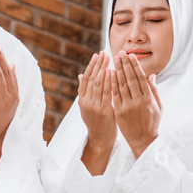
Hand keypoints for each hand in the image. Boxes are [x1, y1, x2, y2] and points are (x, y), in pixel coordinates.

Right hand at [78, 52, 115, 175]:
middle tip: (104, 52)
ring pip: (97, 84)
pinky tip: (112, 72)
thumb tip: (80, 75)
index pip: (85, 79)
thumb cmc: (98, 123)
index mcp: (82, 100)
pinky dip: (108, 81)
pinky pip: (105, 93)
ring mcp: (93, 107)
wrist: (100, 141)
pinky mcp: (102, 111)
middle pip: (91, 79)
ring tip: (109, 58)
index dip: (91, 66)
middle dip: (98, 64)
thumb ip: (85, 92)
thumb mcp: (89, 107)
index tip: (97, 55)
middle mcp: (85, 102)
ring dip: (103, 69)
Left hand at [111, 51, 161, 157]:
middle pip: (130, 79)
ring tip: (113, 60)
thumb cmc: (152, 123)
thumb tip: (152, 76)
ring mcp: (127, 107)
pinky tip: (109, 74)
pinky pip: (114, 95)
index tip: (131, 56)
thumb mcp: (158, 107)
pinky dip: (111, 84)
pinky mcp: (119, 112)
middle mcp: (138, 102)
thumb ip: (154, 91)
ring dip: (116, 71)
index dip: (135, 66)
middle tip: (119, 53)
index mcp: (148, 99)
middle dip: (124, 65)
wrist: (143, 141)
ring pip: (121, 85)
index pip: (140, 78)